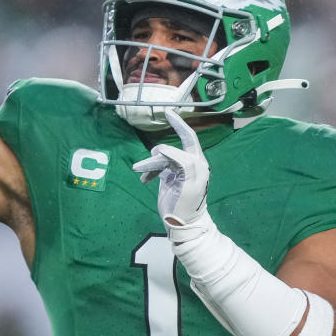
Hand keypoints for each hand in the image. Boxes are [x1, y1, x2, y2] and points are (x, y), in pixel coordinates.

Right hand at [132, 109, 209, 227]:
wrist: (182, 223)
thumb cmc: (188, 203)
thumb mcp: (188, 182)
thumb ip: (181, 161)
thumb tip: (164, 148)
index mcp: (197, 162)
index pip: (188, 137)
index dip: (179, 124)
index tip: (167, 112)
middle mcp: (189, 163)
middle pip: (170, 150)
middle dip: (156, 154)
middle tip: (143, 161)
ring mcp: (178, 171)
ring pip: (160, 160)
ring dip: (149, 165)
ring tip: (138, 172)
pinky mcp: (169, 178)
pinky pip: (157, 169)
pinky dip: (149, 172)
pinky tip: (144, 179)